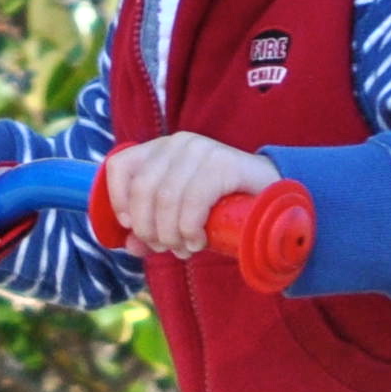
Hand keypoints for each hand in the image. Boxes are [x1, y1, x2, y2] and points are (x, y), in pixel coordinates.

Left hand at [101, 133, 283, 256]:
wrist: (272, 195)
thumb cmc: (221, 206)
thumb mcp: (180, 215)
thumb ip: (153, 227)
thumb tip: (128, 245)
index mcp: (160, 149)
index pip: (120, 167)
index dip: (118, 201)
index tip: (132, 228)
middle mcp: (177, 143)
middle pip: (143, 191)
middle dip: (149, 229)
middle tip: (167, 248)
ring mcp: (201, 149)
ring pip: (166, 199)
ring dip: (172, 234)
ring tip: (185, 249)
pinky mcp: (223, 163)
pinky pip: (193, 201)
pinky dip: (191, 229)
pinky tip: (198, 241)